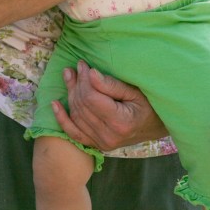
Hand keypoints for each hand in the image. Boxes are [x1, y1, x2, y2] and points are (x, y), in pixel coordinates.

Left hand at [51, 60, 166, 150]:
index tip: (83, 64)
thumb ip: (111, 85)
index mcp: (120, 122)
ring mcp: (101, 143)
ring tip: (69, 75)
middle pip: (82, 106)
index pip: (91, 98)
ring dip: (70, 94)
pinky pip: (74, 132)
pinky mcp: (96, 144)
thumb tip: (90, 74)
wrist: (155, 127)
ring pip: (76, 116)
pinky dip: (62, 119)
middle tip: (77, 66)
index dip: (84, 79)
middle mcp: (108, 137)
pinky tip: (55, 104)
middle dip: (77, 83)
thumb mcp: (135, 91)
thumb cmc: (149, 106)